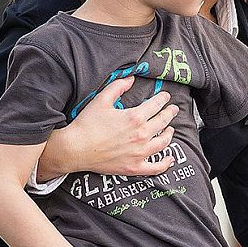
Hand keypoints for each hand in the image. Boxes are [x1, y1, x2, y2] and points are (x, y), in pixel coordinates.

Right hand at [39, 76, 178, 179]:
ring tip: (170, 129)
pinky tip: (169, 158)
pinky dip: (166, 163)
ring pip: (163, 142)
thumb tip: (131, 79)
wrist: (75, 149)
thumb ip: (118, 87)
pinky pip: (156, 167)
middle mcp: (142, 135)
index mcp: (135, 117)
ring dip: (169, 134)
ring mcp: (140, 153)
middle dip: (170, 113)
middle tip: (173, 109)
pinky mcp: (135, 167)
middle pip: (163, 122)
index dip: (163, 99)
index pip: (156, 105)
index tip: (165, 97)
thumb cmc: (86, 124)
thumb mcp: (101, 100)